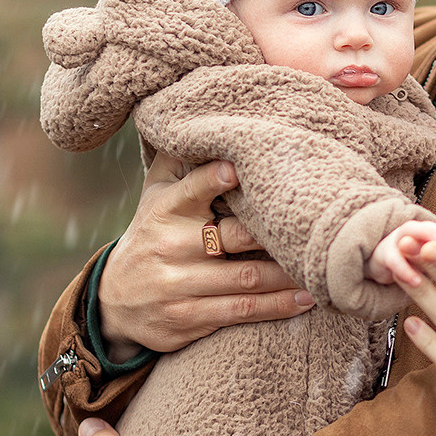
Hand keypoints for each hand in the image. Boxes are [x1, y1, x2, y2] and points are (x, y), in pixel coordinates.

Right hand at [97, 153, 312, 354]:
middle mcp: (171, 246)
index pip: (190, 191)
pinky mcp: (189, 318)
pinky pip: (241, 310)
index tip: (238, 168)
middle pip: (233, 238)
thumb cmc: (153, 233)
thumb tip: (207, 117)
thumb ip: (181, 162)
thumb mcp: (156, 195)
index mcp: (164, 210)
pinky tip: (305, 299)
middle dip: (274, 235)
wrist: (115, 299)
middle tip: (313, 229)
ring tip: (320, 268)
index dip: (212, 180)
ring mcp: (179, 285)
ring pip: (245, 279)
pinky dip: (278, 307)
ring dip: (288, 275)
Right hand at [365, 219, 435, 286]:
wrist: (381, 264)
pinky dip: (404, 269)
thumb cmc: (412, 261)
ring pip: (408, 236)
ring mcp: (396, 241)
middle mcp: (412, 233)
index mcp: (427, 233)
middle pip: (425, 228)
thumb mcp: (431, 261)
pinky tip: (414, 280)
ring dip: (420, 242)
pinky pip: (393, 259)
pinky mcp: (382, 256)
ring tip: (431, 255)